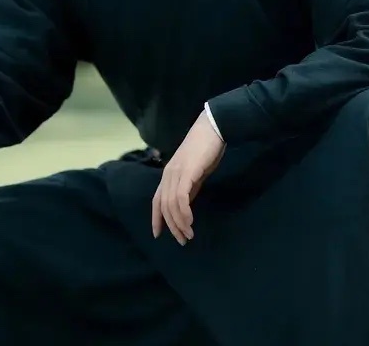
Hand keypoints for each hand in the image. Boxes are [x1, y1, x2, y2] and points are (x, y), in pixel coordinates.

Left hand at [152, 112, 225, 244]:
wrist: (212, 129)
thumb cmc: (205, 149)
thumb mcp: (195, 172)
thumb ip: (188, 187)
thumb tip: (185, 205)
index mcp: (168, 175)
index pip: (157, 200)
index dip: (156, 218)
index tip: (158, 234)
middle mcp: (168, 175)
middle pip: (164, 206)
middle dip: (172, 226)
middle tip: (182, 240)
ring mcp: (176, 173)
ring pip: (171, 204)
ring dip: (179, 223)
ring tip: (188, 235)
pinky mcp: (187, 172)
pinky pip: (181, 197)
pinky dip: (184, 212)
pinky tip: (190, 222)